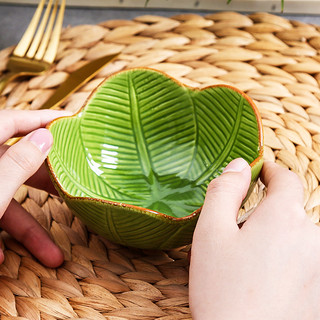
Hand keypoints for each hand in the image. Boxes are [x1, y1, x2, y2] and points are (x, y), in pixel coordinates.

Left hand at [0, 110, 69, 267]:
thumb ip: (18, 163)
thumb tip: (46, 136)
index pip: (16, 120)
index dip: (45, 118)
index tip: (73, 121)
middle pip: (19, 163)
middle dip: (50, 182)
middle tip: (77, 184)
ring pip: (7, 201)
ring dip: (27, 230)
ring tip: (52, 254)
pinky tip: (1, 257)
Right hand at [189, 158, 319, 318]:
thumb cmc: (223, 290)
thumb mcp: (211, 232)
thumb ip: (225, 191)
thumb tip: (239, 165)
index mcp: (285, 218)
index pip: (286, 179)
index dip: (270, 171)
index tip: (258, 171)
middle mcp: (314, 238)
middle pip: (288, 211)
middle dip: (264, 214)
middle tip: (235, 237)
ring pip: (295, 236)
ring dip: (274, 239)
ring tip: (248, 266)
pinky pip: (303, 260)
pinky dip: (285, 260)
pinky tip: (264, 283)